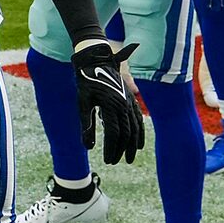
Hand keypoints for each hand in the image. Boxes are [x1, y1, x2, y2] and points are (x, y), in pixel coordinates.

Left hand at [70, 38, 143, 162]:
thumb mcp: (83, 101)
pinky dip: (140, 133)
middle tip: (114, 161)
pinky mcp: (131, 100)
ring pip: (135, 128)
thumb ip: (86, 124)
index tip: (107, 160)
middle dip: (121, 150)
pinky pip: (139, 120)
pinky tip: (138, 144)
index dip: (111, 148)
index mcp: (111, 106)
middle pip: (126, 134)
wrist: (96, 60)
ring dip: (132, 145)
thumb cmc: (86, 81)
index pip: (114, 133)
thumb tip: (88, 147)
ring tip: (128, 158)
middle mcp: (123, 105)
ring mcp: (129, 103)